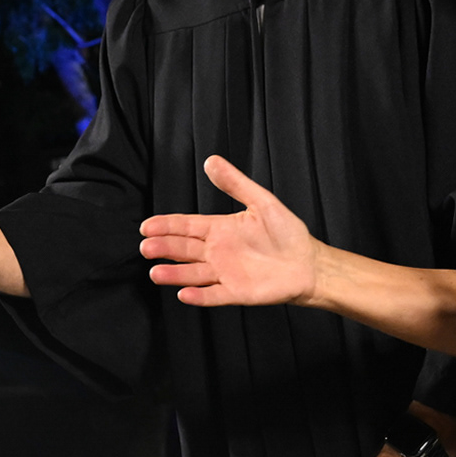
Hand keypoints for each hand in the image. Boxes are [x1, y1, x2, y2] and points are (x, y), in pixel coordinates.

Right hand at [140, 155, 320, 306]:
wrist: (309, 263)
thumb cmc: (287, 233)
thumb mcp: (261, 201)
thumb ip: (235, 183)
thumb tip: (211, 161)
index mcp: (220, 229)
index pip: (186, 226)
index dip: (166, 226)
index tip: (147, 226)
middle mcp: (217, 251)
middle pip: (183, 249)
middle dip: (164, 247)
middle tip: (146, 246)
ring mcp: (225, 273)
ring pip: (192, 273)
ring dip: (174, 274)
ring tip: (156, 272)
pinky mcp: (236, 292)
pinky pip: (213, 295)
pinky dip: (199, 295)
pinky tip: (184, 294)